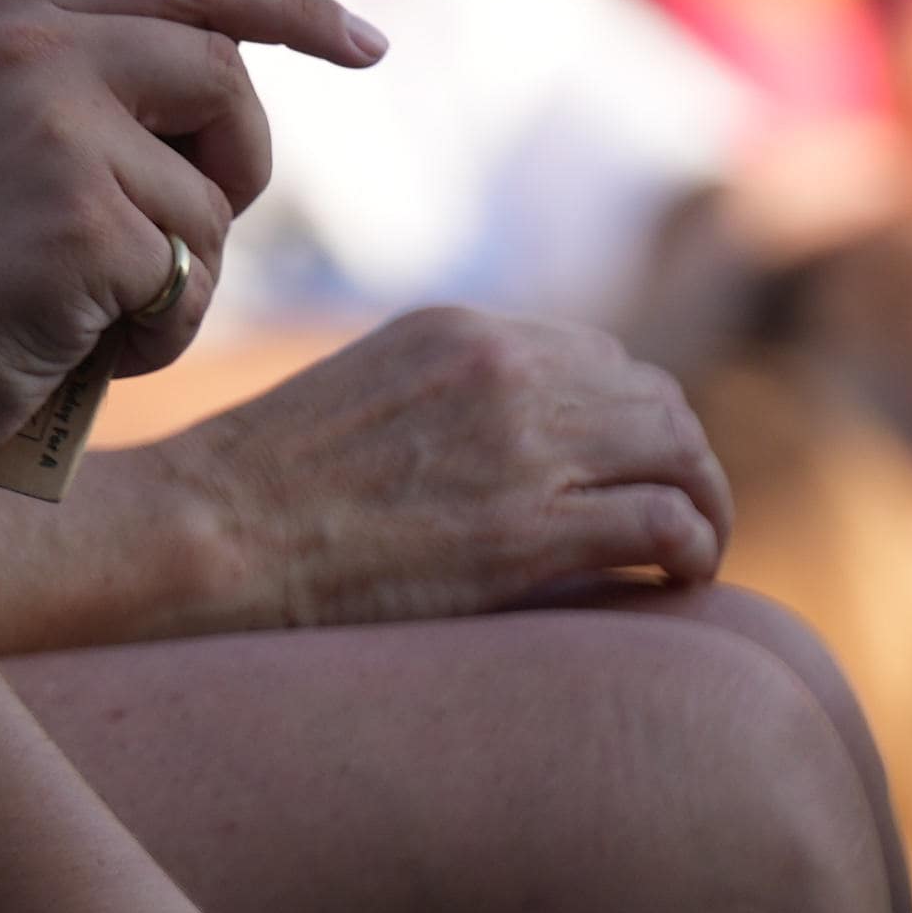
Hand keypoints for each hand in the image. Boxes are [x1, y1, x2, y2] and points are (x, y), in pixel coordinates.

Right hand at [0, 0, 378, 474]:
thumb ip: (89, 95)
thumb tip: (223, 101)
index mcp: (19, 21)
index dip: (292, 1)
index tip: (363, 41)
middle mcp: (41, 55)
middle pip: (227, 80)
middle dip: (239, 166)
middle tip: (185, 235)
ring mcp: (61, 134)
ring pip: (213, 204)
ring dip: (181, 279)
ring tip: (88, 310)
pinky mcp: (84, 226)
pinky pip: (187, 283)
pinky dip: (154, 336)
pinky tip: (73, 346)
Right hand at [101, 306, 727, 633]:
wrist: (208, 535)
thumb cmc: (260, 491)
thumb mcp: (362, 399)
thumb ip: (443, 402)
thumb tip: (508, 456)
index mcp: (461, 329)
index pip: (597, 355)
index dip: (629, 421)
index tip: (627, 475)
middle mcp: (505, 366)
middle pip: (655, 397)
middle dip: (681, 460)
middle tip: (683, 520)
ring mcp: (522, 443)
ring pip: (680, 450)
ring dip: (704, 503)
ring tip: (696, 555)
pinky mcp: (530, 529)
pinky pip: (666, 522)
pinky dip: (696, 550)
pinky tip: (683, 583)